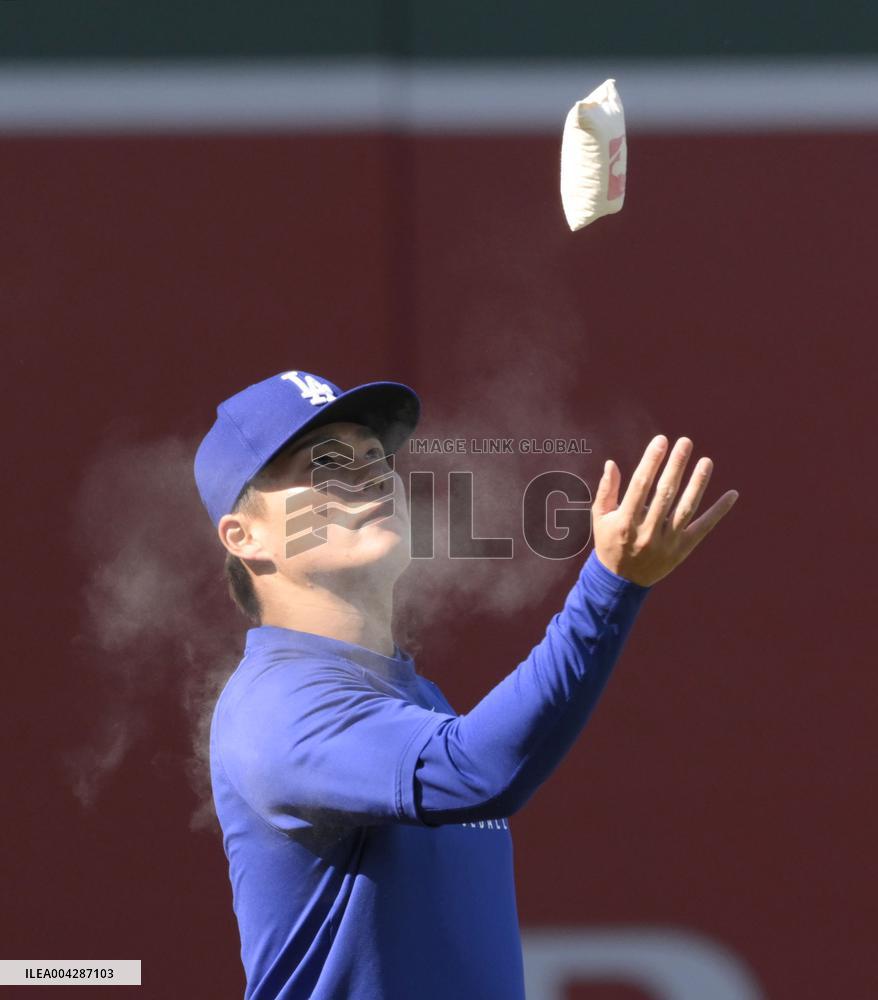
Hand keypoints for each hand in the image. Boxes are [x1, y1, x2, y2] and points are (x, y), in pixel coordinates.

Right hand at [592, 435, 738, 586]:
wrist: (621, 581)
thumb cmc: (610, 542)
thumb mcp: (600, 517)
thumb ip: (606, 490)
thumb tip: (611, 464)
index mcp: (624, 521)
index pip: (640, 485)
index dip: (651, 461)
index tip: (661, 441)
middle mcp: (646, 531)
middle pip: (665, 493)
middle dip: (676, 466)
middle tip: (685, 442)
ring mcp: (667, 541)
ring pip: (686, 508)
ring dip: (698, 484)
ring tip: (706, 461)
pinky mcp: (683, 549)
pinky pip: (704, 527)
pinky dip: (719, 511)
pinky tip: (732, 494)